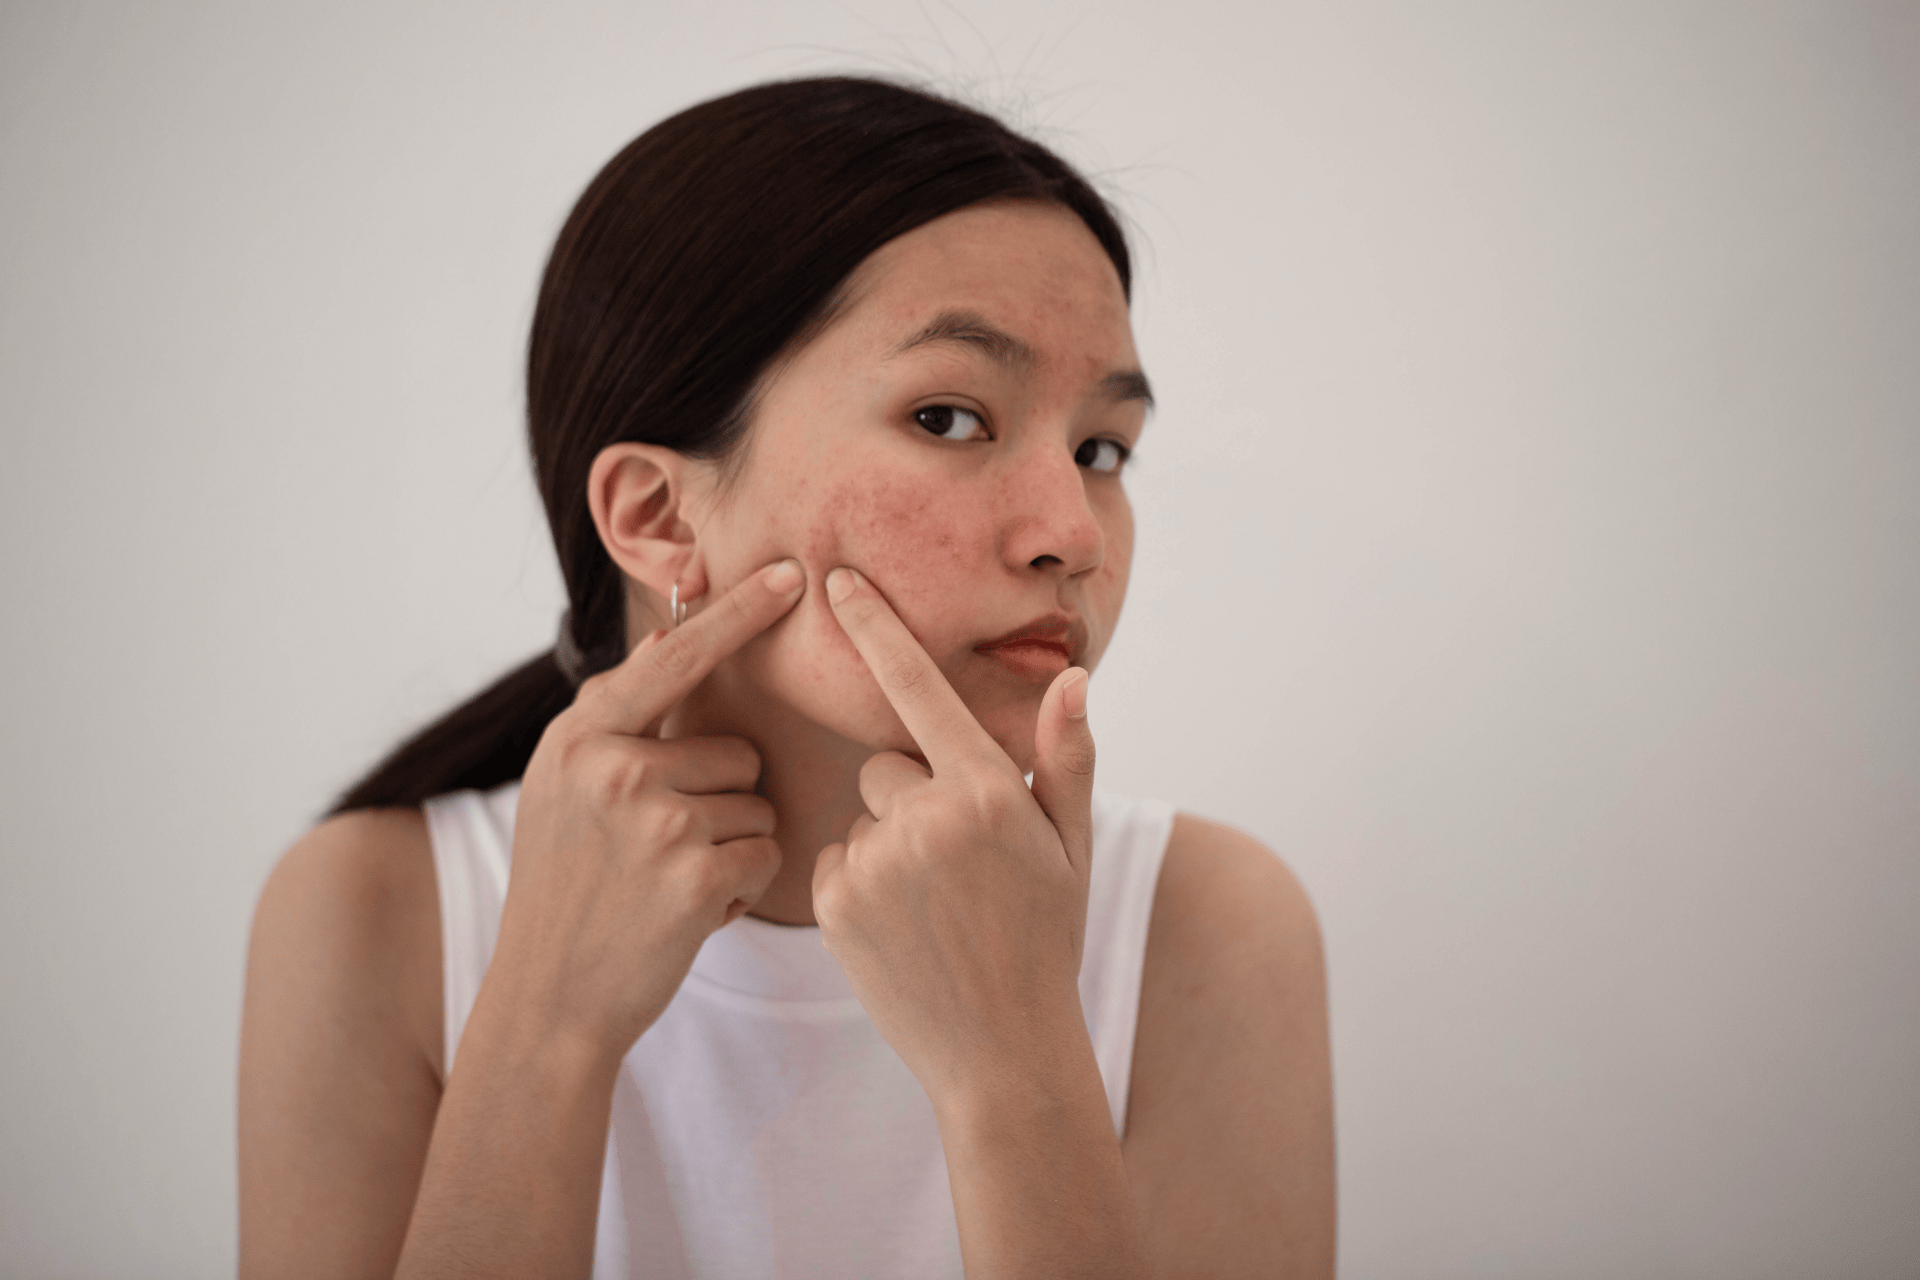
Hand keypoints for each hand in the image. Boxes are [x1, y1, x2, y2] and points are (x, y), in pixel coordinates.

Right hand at [481, 559, 806, 1062]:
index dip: (737, 612)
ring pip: (755, 803)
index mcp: (580, 738)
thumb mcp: (561, 790)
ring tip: (667, 884)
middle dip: (720, 800)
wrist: (548, 997)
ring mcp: (656, 822)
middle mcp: (615, 769)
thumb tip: (665, 638)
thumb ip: (614, 717)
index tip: (789, 574)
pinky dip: (741, 888)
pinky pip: (764, 853)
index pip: (675, 657)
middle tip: (659, 851)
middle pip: (736, 750)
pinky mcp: (696, 877)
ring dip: (730, 846)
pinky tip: (688, 914)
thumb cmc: (563, 888)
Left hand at [811, 567, 1097, 1105]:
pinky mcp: (834, 902)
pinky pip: (836, 860)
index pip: (919, 688)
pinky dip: (861, 885)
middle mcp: (925, 815)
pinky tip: (901, 927)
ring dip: (887, 843)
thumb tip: (1072, 676)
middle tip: (956, 865)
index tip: (836, 580)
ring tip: (932, 905)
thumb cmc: (1045, 939)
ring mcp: (876, 860)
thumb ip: (1064, 757)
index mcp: (986, 790)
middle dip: (912, 796)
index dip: (876, 628)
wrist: (1002, 1049)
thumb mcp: (1072, 847)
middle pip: (887, 764)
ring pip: (861, 815)